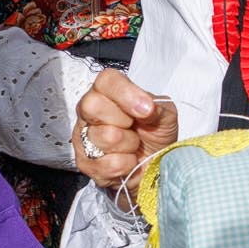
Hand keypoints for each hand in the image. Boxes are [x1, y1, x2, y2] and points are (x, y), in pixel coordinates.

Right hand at [73, 69, 177, 193]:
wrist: (153, 166)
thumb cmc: (154, 136)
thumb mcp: (165, 115)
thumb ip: (157, 106)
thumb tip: (146, 107)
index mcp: (108, 92)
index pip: (106, 81)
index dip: (125, 93)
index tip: (146, 109)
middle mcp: (90, 112)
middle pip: (93, 106)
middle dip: (124, 120)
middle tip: (134, 127)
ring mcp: (83, 137)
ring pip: (106, 137)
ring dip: (129, 144)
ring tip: (132, 145)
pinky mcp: (85, 163)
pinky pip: (110, 163)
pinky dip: (127, 164)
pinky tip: (127, 160)